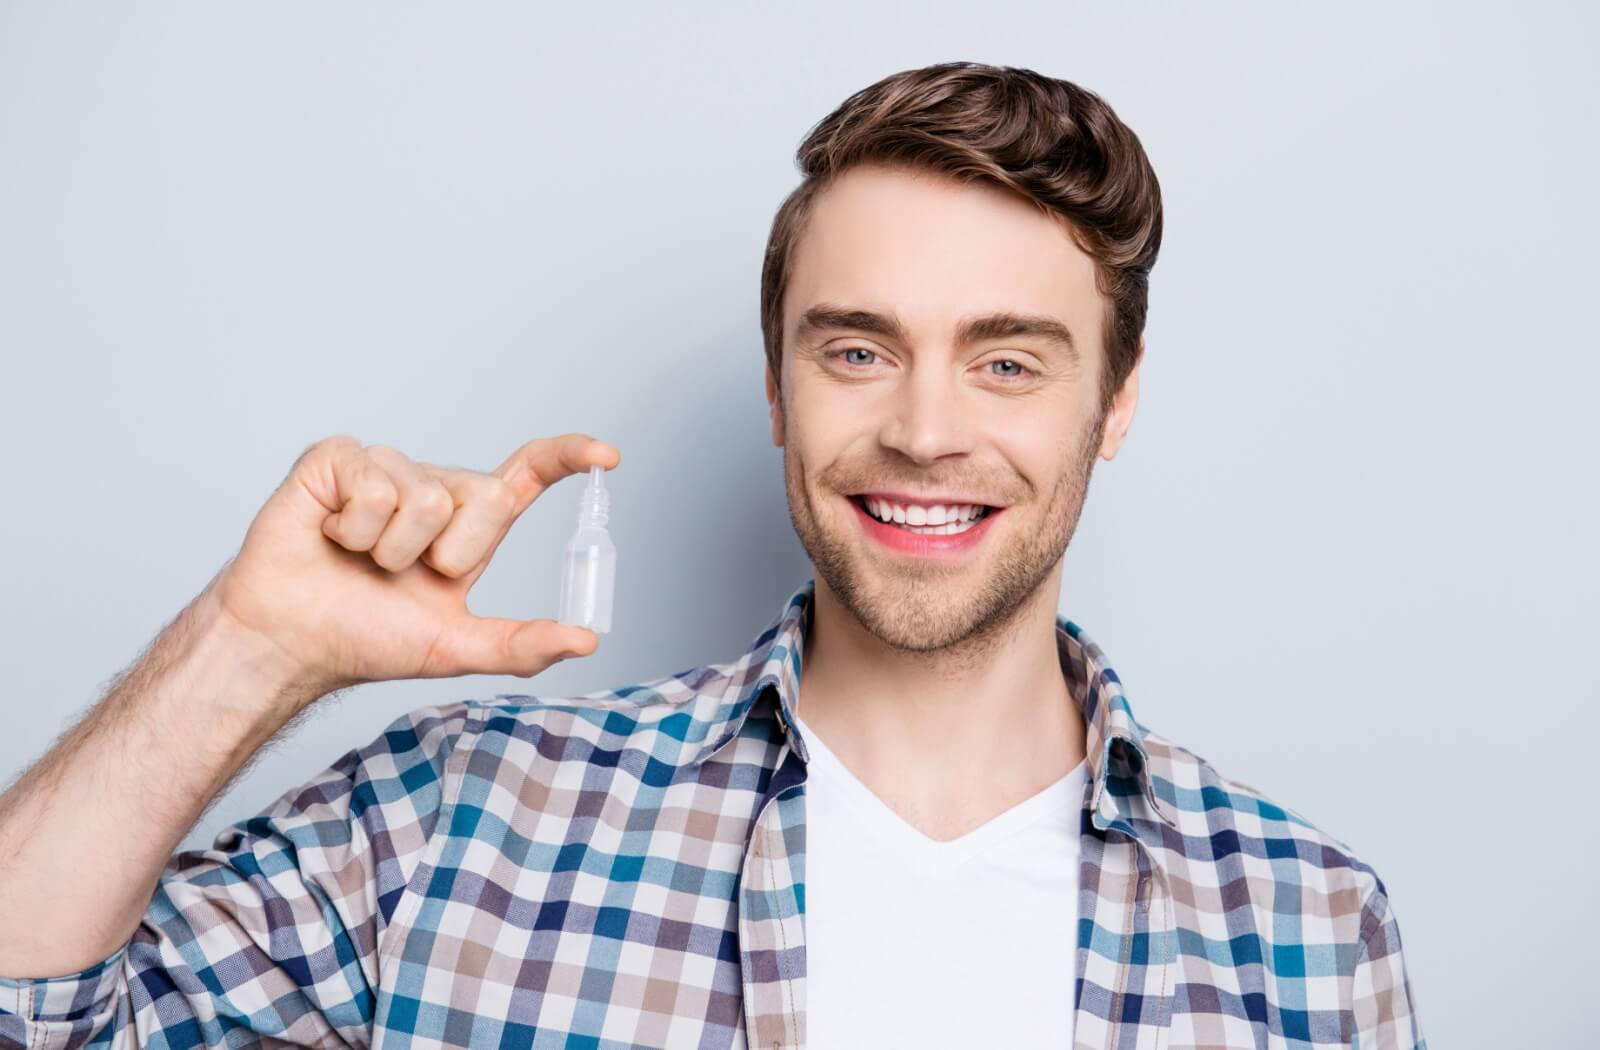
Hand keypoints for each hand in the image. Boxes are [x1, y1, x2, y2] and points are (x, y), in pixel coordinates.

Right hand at [210, 433, 618, 699]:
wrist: (291, 640)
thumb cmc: (364, 638)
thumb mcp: (454, 648)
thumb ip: (520, 644)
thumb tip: (586, 640)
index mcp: (467, 525)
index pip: (525, 476)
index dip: (567, 459)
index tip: (608, 456)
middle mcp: (434, 487)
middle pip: (487, 496)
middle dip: (449, 552)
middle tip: (401, 574)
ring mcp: (388, 468)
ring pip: (428, 496)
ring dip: (393, 548)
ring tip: (360, 559)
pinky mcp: (339, 457)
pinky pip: (376, 483)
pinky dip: (354, 527)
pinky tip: (330, 535)